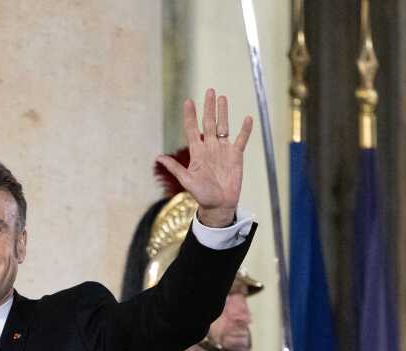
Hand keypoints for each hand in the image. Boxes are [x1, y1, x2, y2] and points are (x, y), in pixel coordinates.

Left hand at [156, 89, 252, 227]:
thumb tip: (158, 157)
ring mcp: (223, 150)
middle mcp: (210, 147)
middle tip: (210, 91)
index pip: (192, 129)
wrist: (219, 204)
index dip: (190, 116)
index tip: (188, 102)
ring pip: (223, 126)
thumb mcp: (187, 181)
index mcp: (197, 152)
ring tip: (223, 98)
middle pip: (209, 123)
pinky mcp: (236, 156)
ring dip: (223, 112)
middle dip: (209, 107)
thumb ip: (175, 168)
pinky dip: (245, 130)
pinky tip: (247, 118)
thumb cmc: (201, 194)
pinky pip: (241, 140)